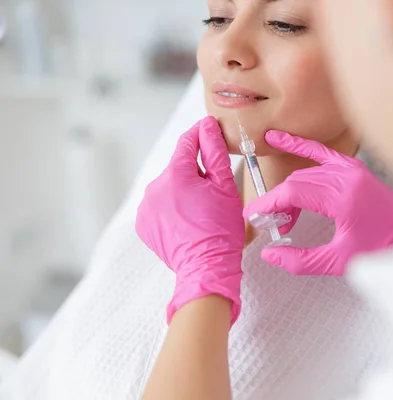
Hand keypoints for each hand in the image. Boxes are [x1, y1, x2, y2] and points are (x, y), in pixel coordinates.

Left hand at [136, 117, 244, 324]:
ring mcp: (146, 207)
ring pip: (168, 187)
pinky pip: (159, 205)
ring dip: (182, 191)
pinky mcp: (143, 223)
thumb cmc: (220, 230)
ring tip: (200, 211)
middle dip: (194, 173)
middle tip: (213, 191)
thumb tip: (207, 127)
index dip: (201, 134)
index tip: (209, 130)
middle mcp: (154, 187)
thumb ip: (214, 152)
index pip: (187, 142)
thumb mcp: (225, 187)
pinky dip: (172, 208)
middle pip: (178, 168)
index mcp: (175, 175)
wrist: (206, 266)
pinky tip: (187, 221)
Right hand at [244, 131, 392, 275]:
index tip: (253, 215)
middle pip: (296, 182)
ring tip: (284, 216)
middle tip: (272, 225)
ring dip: (289, 192)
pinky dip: (297, 145)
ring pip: (304, 172)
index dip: (268, 204)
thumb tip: (271, 254)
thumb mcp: (337, 261)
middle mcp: (345, 178)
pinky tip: (277, 138)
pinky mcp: (351, 165)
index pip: (292, 193)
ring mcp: (349, 168)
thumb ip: (300, 261)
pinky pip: (318, 150)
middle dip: (278, 204)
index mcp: (342, 199)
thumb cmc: (379, 246)